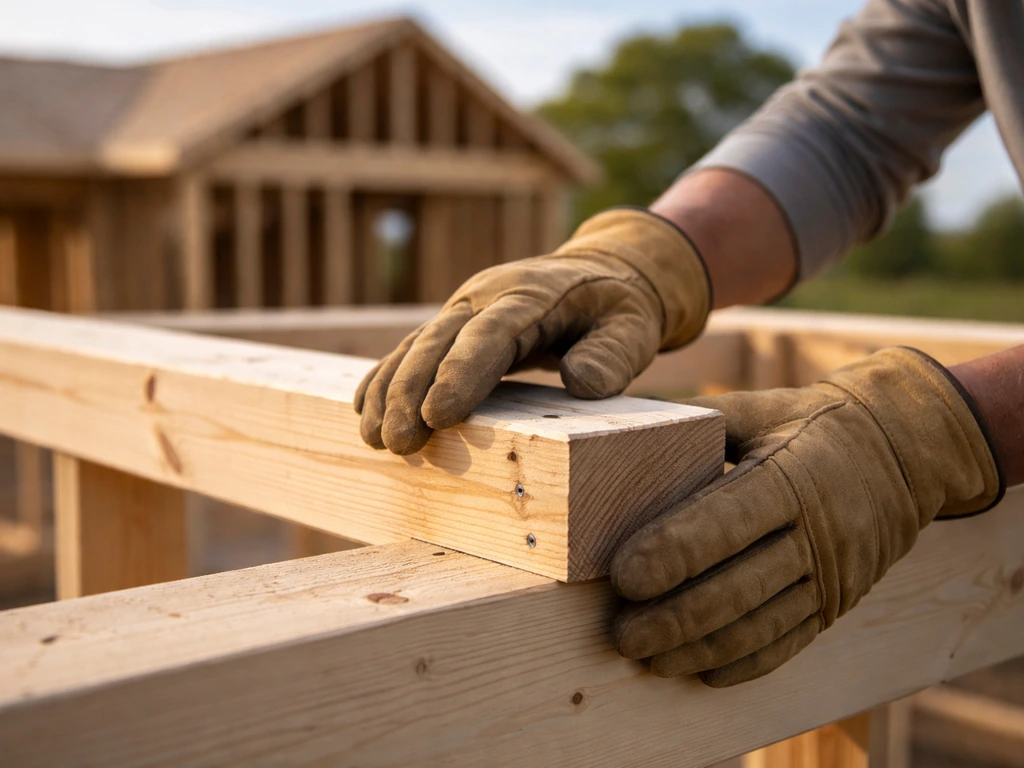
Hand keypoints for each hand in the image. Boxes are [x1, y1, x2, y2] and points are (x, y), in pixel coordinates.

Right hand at [355, 208, 710, 453]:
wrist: (598, 272)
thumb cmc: (617, 308)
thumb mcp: (634, 327)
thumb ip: (613, 355)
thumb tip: (580, 383)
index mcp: (530, 296)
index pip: (491, 334)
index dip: (462, 372)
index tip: (438, 415)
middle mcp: (486, 298)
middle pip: (440, 342)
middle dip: (411, 392)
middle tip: (397, 443)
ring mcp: (463, 309)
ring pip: (417, 347)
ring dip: (389, 391)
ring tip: (372, 438)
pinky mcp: (453, 325)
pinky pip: (413, 350)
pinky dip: (385, 379)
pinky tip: (363, 410)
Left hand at [611, 348, 1003, 686]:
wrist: (906, 452)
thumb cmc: (814, 425)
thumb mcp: (764, 408)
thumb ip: (702, 422)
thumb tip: (624, 425)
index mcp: (792, 476)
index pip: (725, 522)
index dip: (673, 554)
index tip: (623, 577)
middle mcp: (817, 533)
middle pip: (737, 589)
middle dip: (672, 619)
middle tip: (619, 634)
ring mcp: (832, 576)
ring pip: (759, 626)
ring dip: (698, 649)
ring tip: (647, 657)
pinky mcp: (837, 605)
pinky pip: (788, 644)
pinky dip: (742, 663)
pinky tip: (700, 670)